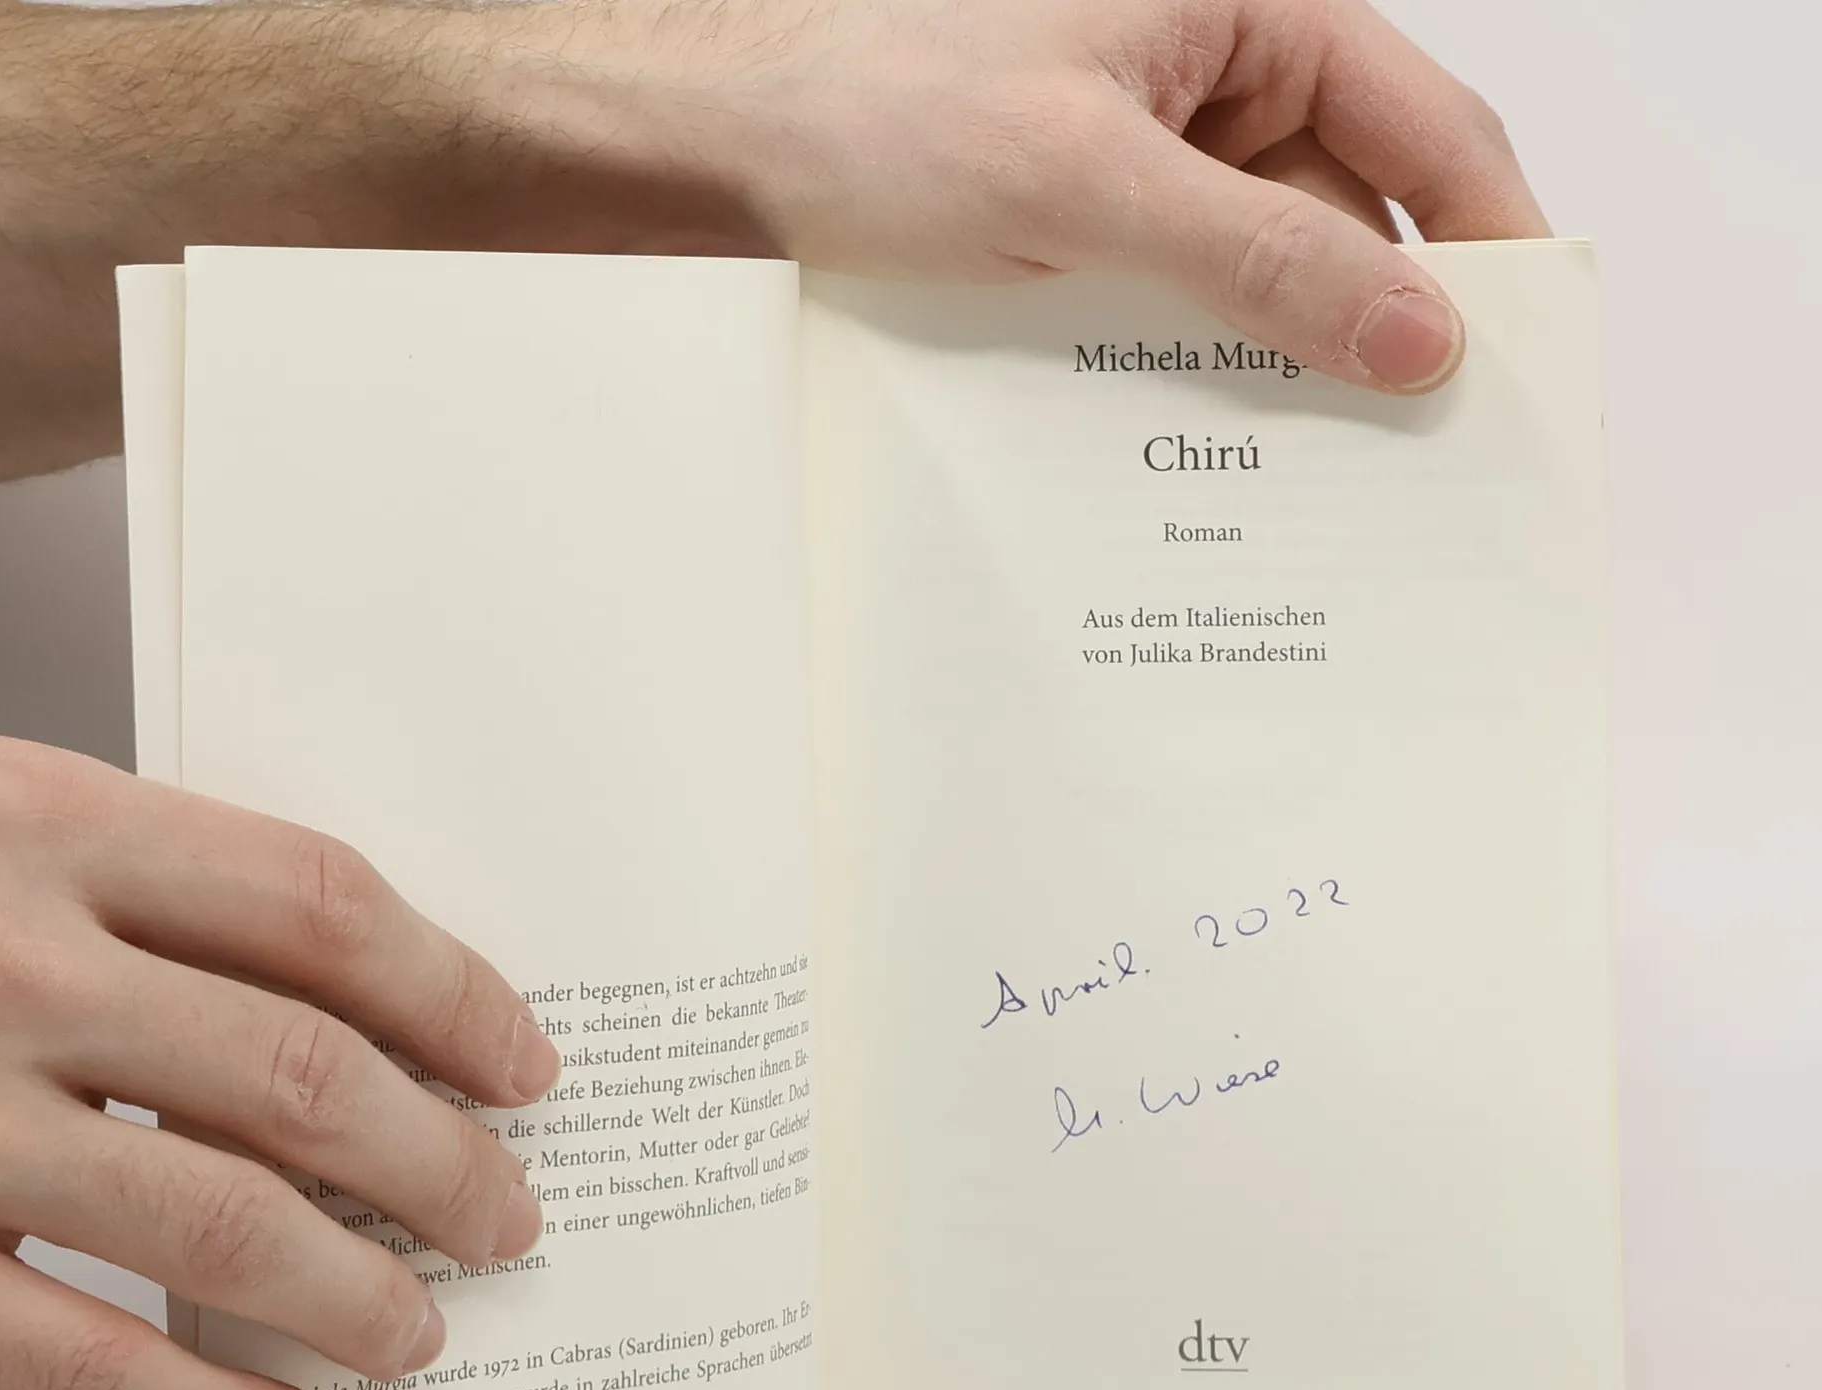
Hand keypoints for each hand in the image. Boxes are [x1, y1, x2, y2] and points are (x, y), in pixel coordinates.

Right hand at [0, 737, 557, 1389]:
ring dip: (359, 1297)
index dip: (456, 996)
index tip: (524, 1068)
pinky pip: (84, 1372)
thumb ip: (161, 901)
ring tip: (423, 1333)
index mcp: (37, 814)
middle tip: (507, 1217)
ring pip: (223, 1226)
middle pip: (305, 1073)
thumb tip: (386, 1036)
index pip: (322, 905)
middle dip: (442, 1165)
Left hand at [478, 0, 1545, 391]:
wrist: (729, 146)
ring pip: (1263, 273)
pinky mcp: (1095, 224)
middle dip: (1374, 328)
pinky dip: (1194, 369)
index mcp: (1245, 11)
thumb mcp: (1086, 183)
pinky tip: (1201, 446)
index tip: (1522, 353)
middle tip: (1415, 461)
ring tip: (1311, 481)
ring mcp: (1153, 155)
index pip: (1424, 123)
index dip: (1485, 239)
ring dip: (1276, 366)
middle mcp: (1214, 76)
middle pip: (1351, 211)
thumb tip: (1413, 333)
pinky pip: (1181, 303)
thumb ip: (1258, 259)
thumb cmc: (879, 108)